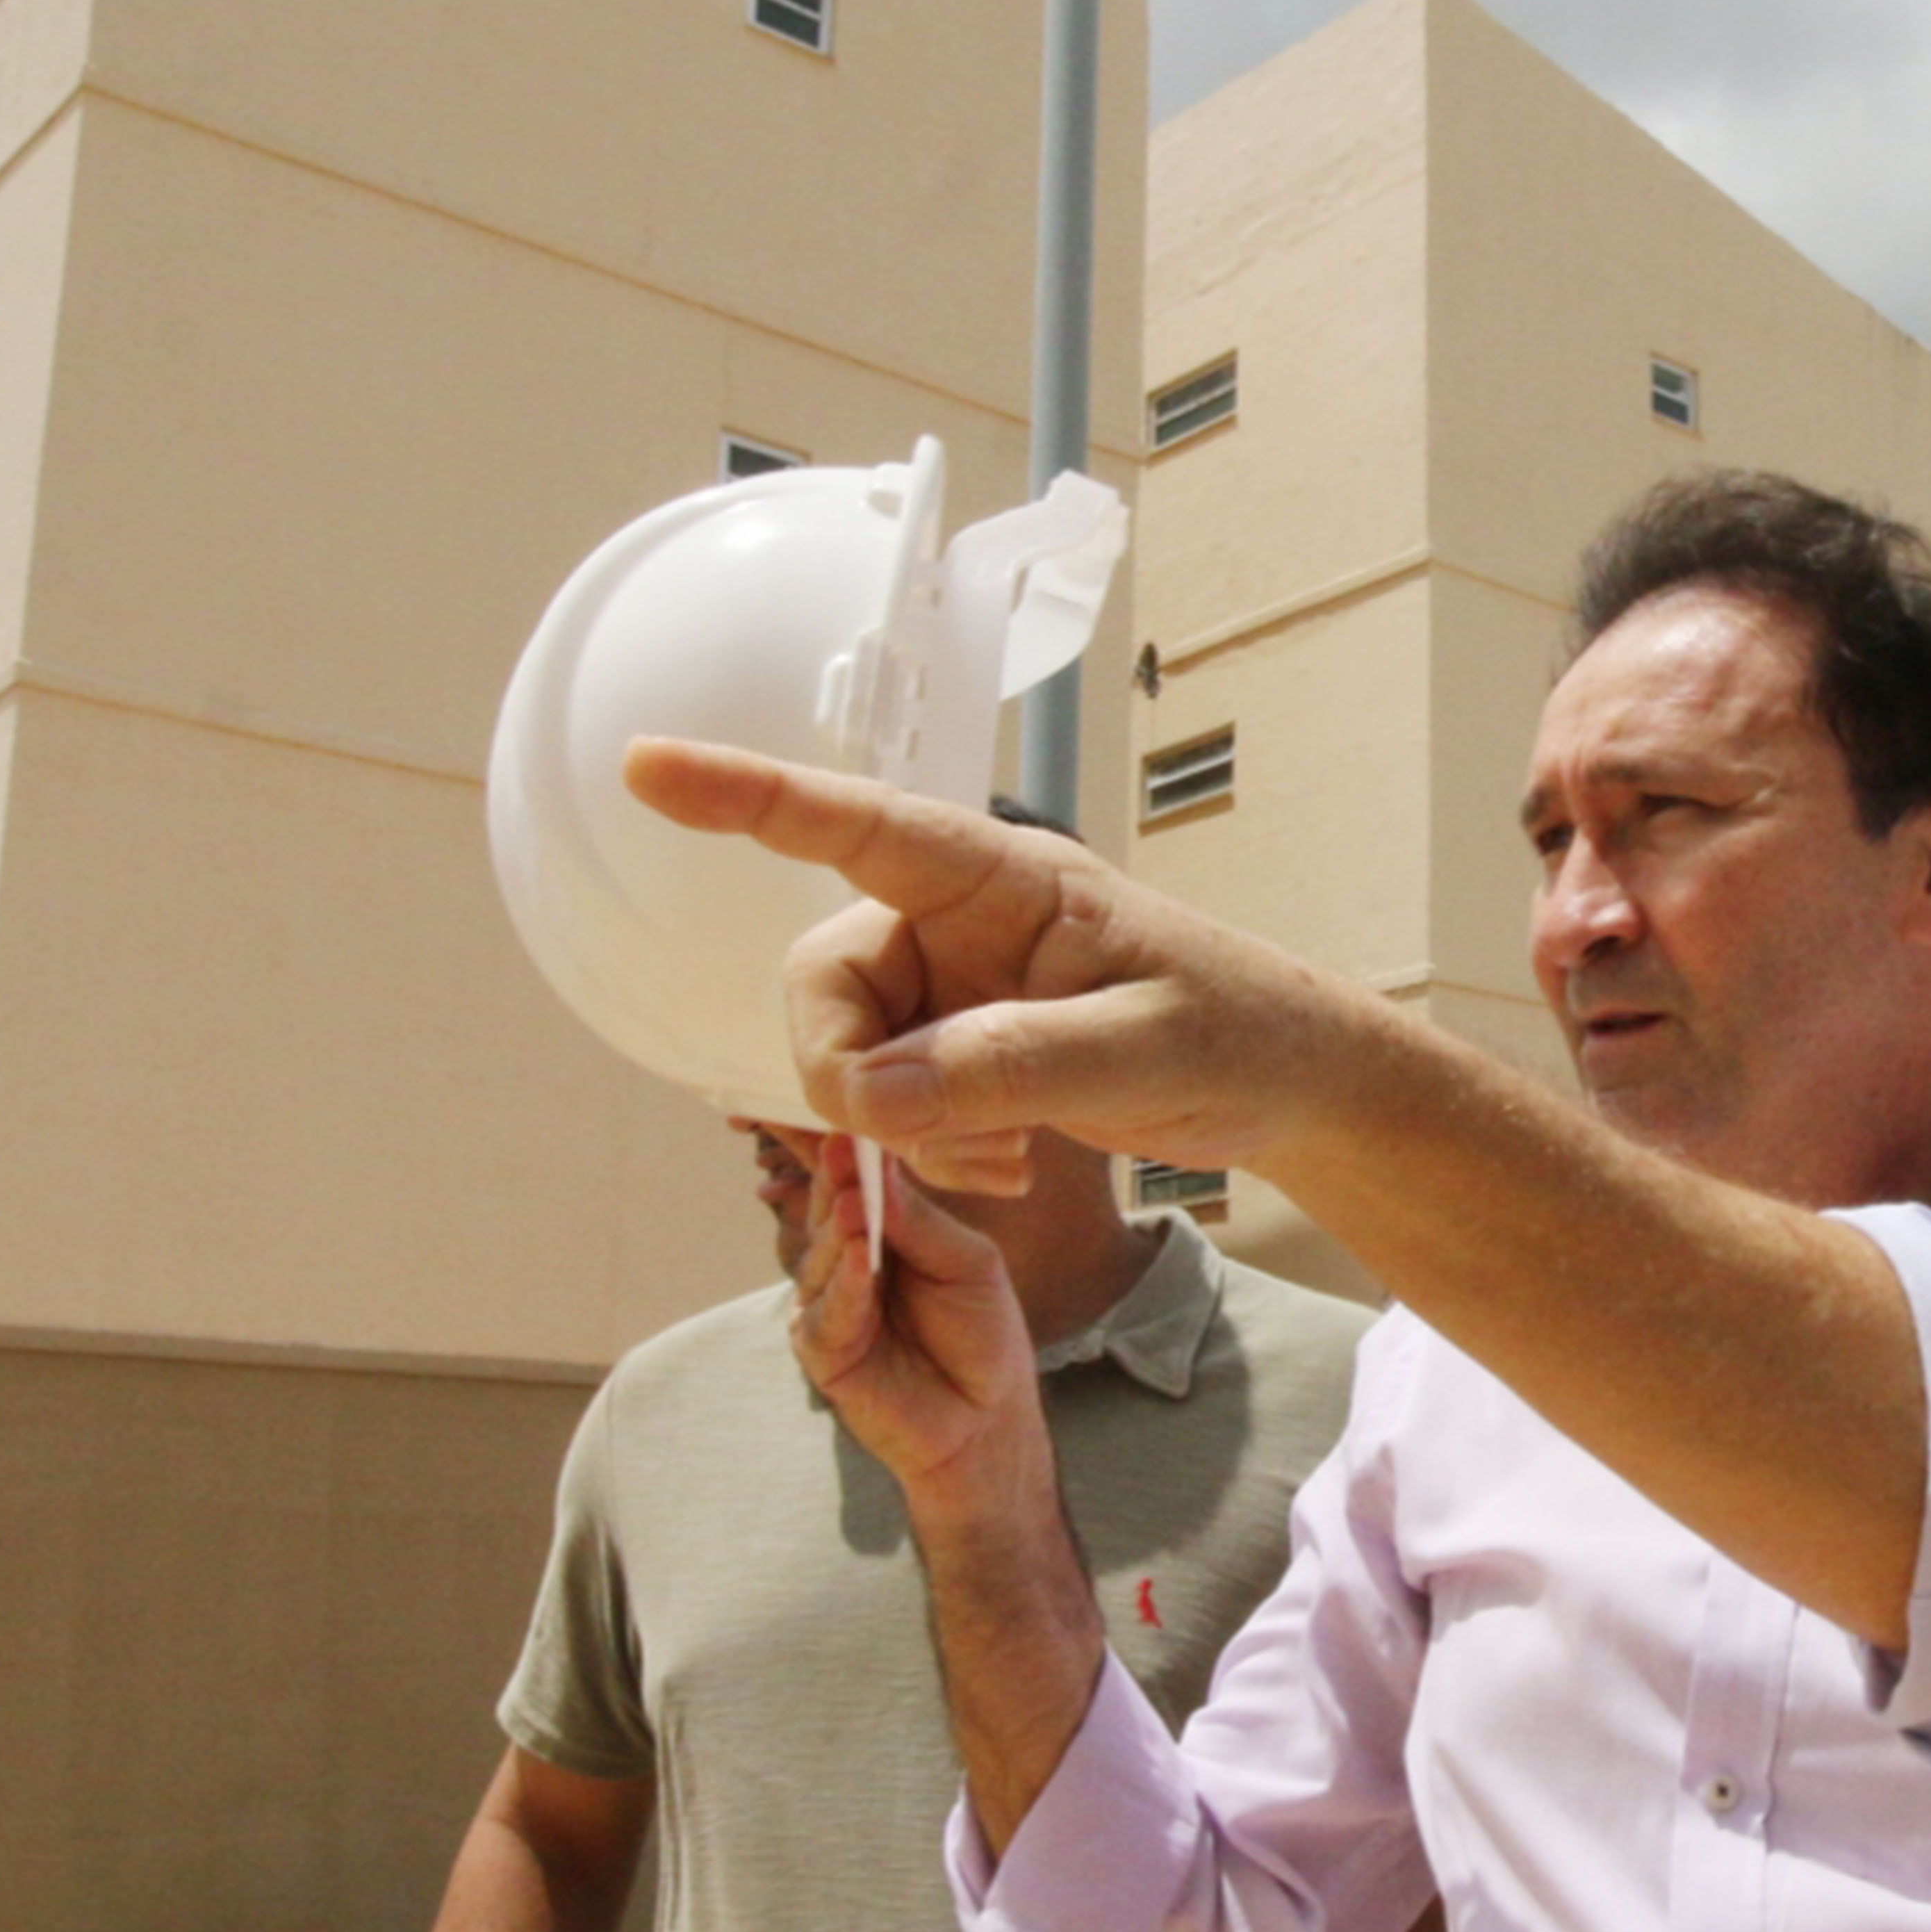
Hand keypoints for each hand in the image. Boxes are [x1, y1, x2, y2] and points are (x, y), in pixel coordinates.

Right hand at [623, 743, 1377, 1190]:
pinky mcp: (951, 1051)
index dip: (746, 794)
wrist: (1283, 1081)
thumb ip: (1011, 1066)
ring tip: (1010, 1158)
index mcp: (998, 878)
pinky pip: (882, 1107)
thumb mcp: (1143, 1049)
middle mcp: (952, 922)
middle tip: (944, 1137)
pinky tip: (1009, 1166)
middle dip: (850, 1075)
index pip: (854, 826)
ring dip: (902, 1129)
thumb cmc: (1234, 1029)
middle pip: (821, 985)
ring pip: (842, 1058)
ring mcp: (946, 989)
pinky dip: (925, 1151)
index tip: (647, 765)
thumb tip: (874, 1091)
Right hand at [788, 1139, 1056, 1534]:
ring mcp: (830, 1303)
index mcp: (883, 1230)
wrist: (987, 1417)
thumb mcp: (966, 1262)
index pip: (853, 1181)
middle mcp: (846, 1259)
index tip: (844, 1113)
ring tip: (853, 1202)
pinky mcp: (823, 1350)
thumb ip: (919, 1220)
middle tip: (842, 1146)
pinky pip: (826, 1313)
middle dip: (836, 1180)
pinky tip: (859, 1260)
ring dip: (837, 1230)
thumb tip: (874, 1167)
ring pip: (820, 1258)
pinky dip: (844, 1286)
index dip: (842, 1150)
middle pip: (828, 1210)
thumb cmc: (982, 1335)